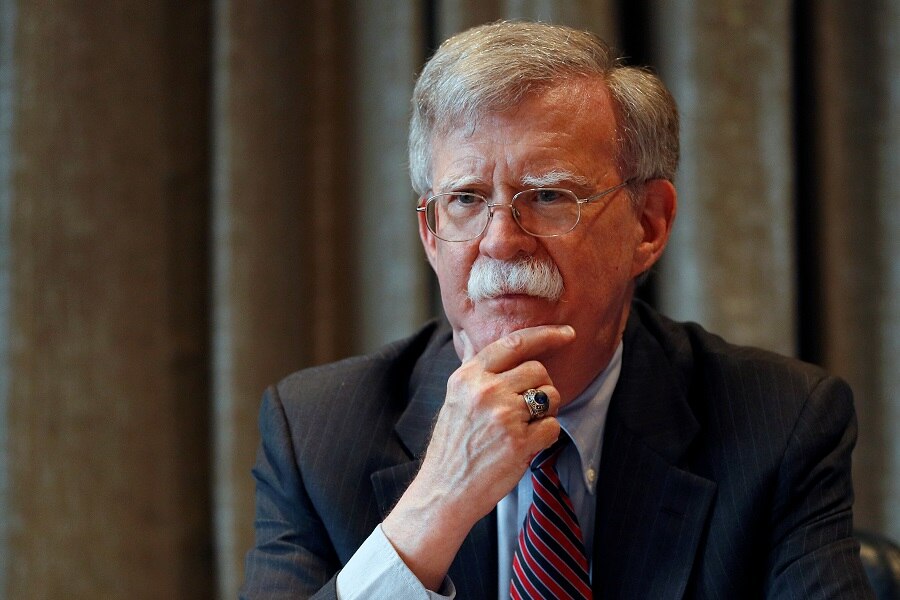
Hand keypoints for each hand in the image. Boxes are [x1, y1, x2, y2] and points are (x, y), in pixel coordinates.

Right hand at [381, 324, 575, 588]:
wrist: (443, 491)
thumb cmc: (452, 447)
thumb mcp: (455, 399)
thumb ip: (477, 374)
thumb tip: (489, 343)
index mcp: (468, 376)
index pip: (514, 343)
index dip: (546, 335)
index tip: (568, 333)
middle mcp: (485, 391)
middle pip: (538, 370)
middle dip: (541, 387)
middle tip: (529, 408)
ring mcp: (503, 416)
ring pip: (550, 396)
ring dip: (547, 411)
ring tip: (525, 427)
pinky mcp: (519, 443)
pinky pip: (553, 427)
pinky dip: (546, 437)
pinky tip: (526, 446)